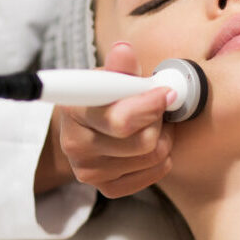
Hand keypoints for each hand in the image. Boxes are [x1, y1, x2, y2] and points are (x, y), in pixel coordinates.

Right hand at [56, 42, 174, 198]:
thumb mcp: (108, 77)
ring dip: (162, 137)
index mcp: (73, 111)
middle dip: (158, 121)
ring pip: (154, 158)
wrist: (84, 129)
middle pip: (144, 142)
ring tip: (151, 123)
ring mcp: (89, 171)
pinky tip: (148, 144)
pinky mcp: (106, 188)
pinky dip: (160, 158)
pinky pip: (154, 174)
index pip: (119, 121)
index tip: (165, 93)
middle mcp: (75, 145)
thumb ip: (120, 68)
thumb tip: (123, 51)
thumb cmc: (101, 99)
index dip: (148, 106)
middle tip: (156, 107)